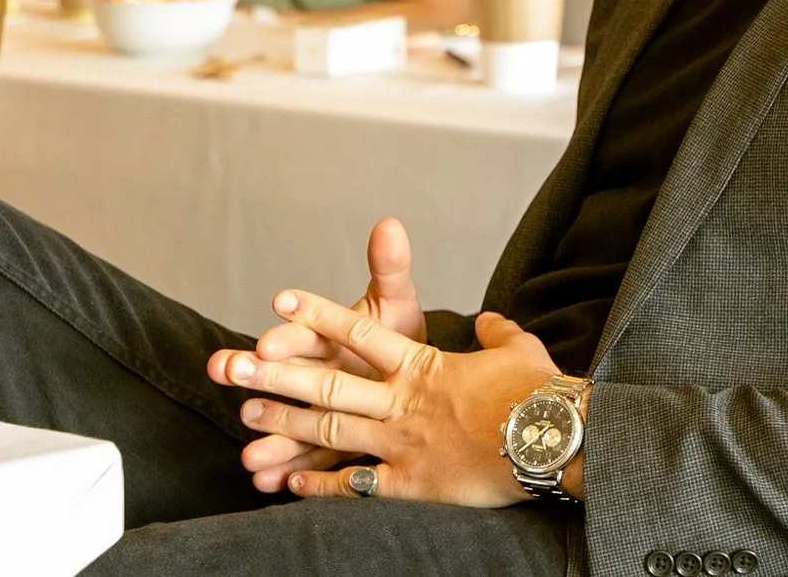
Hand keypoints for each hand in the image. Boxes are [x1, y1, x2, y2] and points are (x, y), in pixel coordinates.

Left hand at [215, 293, 562, 507]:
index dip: (316, 315)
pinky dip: (319, 485)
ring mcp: (402, 443)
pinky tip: (288, 483)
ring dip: (285, 422)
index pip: (359, 332)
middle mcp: (403, 400)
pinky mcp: (411, 485)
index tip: (279, 300)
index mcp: (422, 363)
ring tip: (247, 414)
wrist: (554, 440)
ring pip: (331, 431)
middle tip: (233, 365)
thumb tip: (489, 318)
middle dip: (276, 372)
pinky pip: (355, 486)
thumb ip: (495, 331)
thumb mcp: (517, 347)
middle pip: (328, 382)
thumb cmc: (539, 392)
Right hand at [218, 219, 426, 492]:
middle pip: (284, 372)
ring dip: (268, 436)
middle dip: (256, 373)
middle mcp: (315, 371)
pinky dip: (285, 472)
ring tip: (248, 455)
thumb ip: (388, 269)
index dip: (289, 331)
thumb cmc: (396, 335)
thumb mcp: (395, 303)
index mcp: (328, 336)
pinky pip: (306, 460)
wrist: (416, 380)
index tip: (271, 331)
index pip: (305, 331)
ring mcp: (318, 409)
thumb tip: (389, 224)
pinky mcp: (327, 444)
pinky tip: (264, 483)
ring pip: (288, 422)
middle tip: (226, 369)